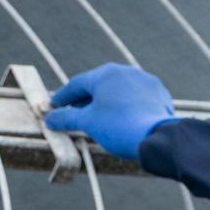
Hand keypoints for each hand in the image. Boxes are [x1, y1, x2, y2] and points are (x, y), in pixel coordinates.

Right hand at [45, 62, 176, 159]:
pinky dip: (126, 106)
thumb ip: (66, 118)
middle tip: (73, 113)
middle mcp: (126, 71)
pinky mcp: (159, 93)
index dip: (63, 97)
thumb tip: (49, 119)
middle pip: (98, 85)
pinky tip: (123, 118)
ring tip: (98, 117)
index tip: (54, 107)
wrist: (157, 137)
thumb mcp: (88, 123)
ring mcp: (145, 80)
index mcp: (105, 74)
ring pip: (119, 91)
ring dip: (106, 102)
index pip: (77, 84)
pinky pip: (136, 98)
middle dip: (84, 100)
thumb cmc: (119, 126)